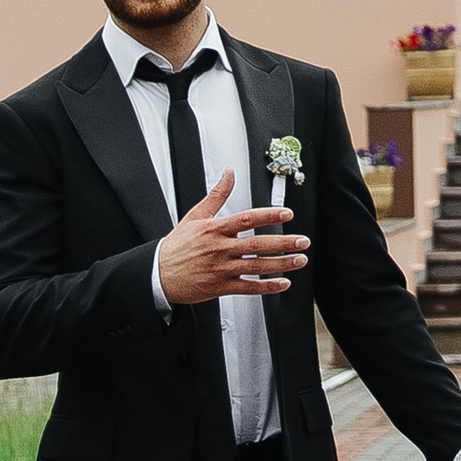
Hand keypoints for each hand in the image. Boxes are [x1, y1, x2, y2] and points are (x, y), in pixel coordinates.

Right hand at [155, 168, 306, 306]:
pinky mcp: (220, 287)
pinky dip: (267, 287)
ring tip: (300, 260)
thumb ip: (216, 195)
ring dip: (281, 264)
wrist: (158, 274)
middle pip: (257, 244)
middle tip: (303, 241)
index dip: (269, 215)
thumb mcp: (195, 216)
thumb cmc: (177, 245)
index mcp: (214, 229)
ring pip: (256, 266)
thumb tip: (229, 173)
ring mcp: (221, 269)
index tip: (287, 213)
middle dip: (283, 243)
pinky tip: (282, 283)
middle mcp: (220, 249)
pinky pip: (248, 287)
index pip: (246, 219)